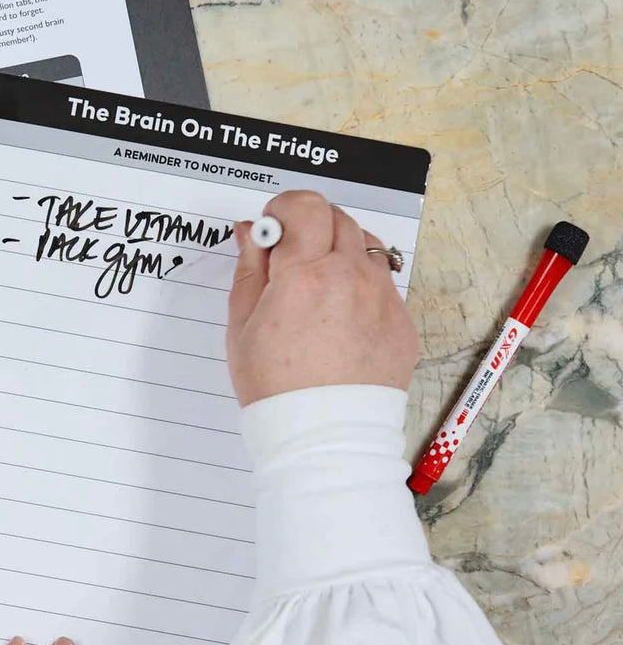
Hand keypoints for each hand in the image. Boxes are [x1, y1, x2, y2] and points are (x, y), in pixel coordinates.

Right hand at [227, 190, 418, 405]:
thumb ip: (249, 269)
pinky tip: (340, 320)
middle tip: (290, 260)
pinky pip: (383, 285)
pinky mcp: (402, 322)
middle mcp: (350, 278)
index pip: (304, 206)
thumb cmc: (274, 389)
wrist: (322, 438)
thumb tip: (252, 232)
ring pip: (365, 246)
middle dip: (310, 227)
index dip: (284, 209)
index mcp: (304, 275)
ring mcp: (382, 299)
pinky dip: (361, 287)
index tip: (272, 229)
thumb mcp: (242, 327)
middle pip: (337, 218)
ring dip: (339, 252)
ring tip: (318, 289)